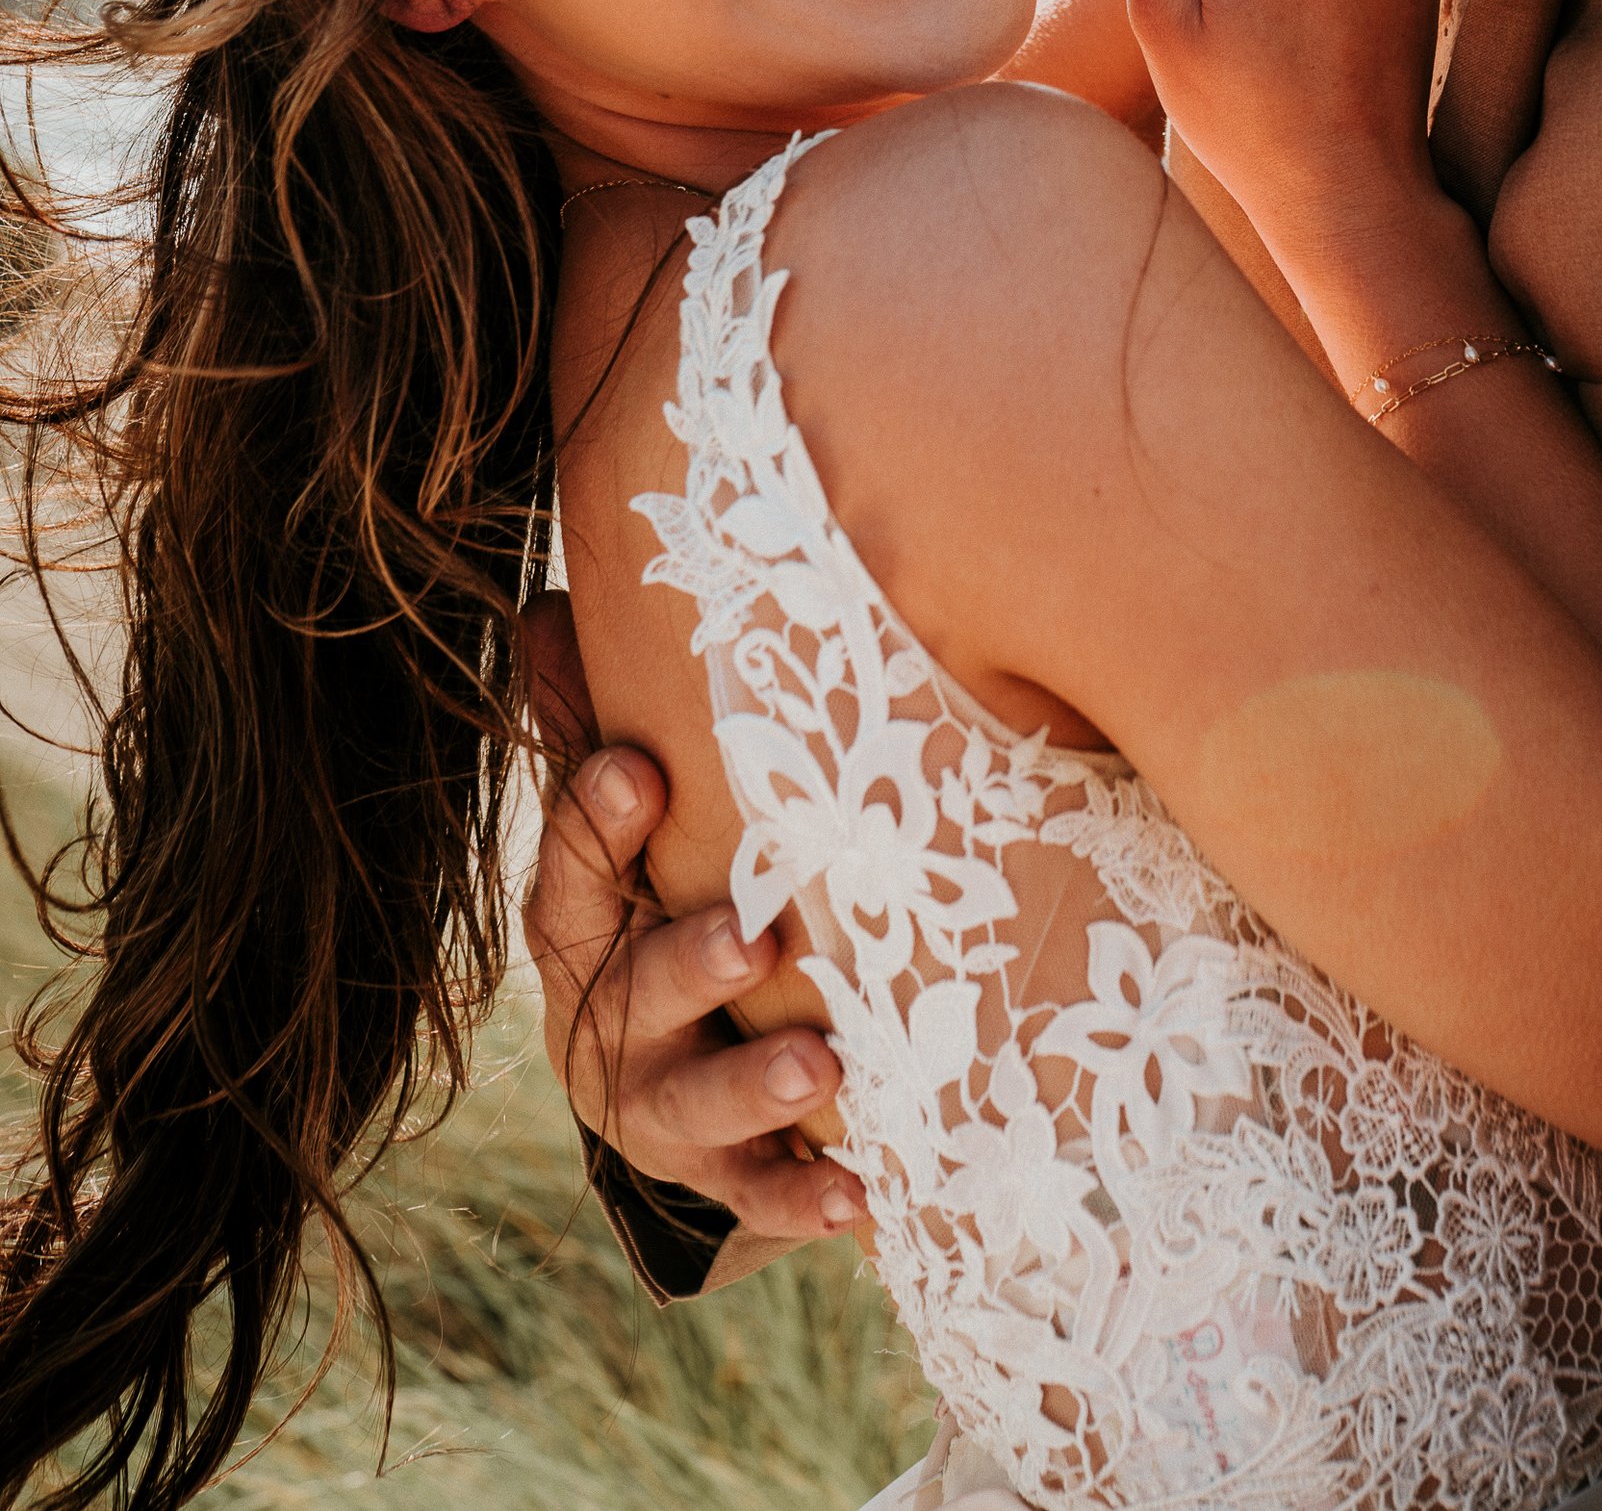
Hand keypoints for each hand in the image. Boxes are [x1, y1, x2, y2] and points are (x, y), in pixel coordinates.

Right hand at [519, 593, 865, 1245]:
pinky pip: (760, 1194)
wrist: (654, 1074)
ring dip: (757, 1087)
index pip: (573, 868)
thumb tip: (545, 601)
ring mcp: (658, 1105)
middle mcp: (607, 1016)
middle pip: (634, 992)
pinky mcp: (719, 1174)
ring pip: (696, 1104)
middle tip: (753, 937)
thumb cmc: (647, 902)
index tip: (640, 770)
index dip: (598, 823)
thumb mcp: (615, 825)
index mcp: (579, 923)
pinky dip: (803, 1198)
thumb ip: (591, 724)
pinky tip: (858, 1195)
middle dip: (690, 966)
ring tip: (821, 1067)